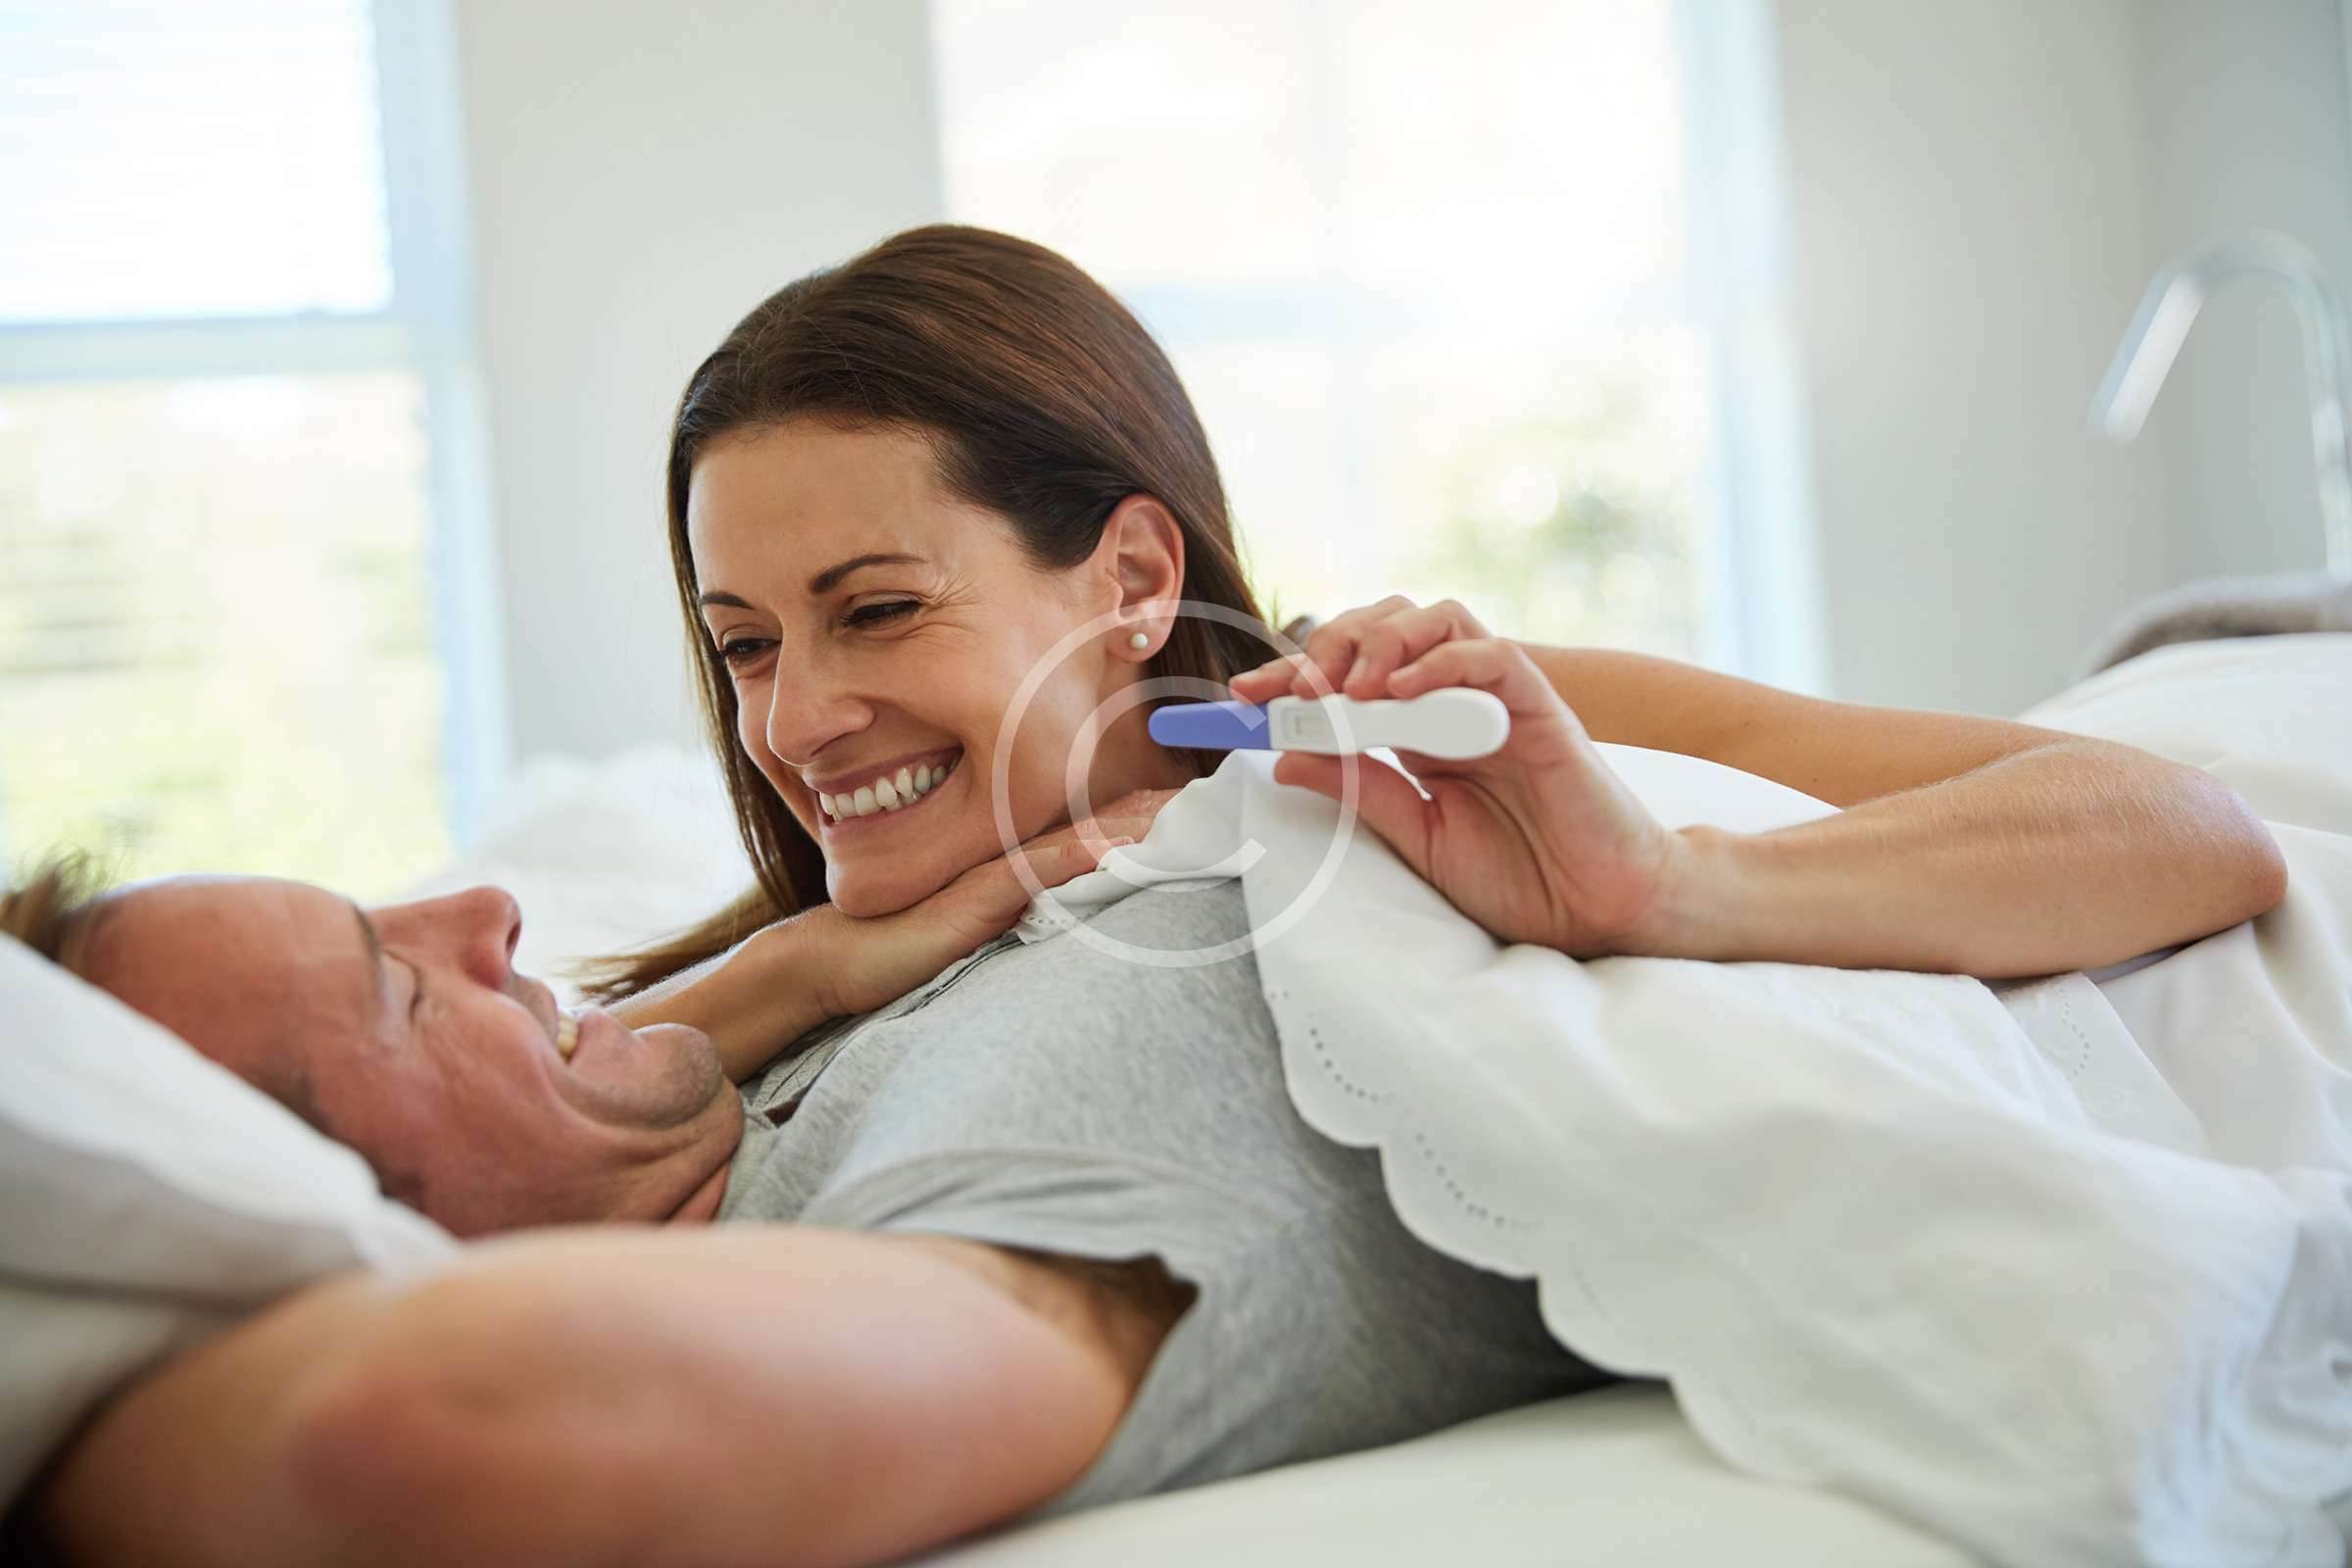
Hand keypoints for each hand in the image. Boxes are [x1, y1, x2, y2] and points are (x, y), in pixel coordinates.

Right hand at [801, 786, 1179, 1017]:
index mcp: (1027, 867)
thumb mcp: (990, 938)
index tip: (1209, 810)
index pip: (1105, 832)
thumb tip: (1092, 924)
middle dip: (1167, 814)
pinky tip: (1117, 848)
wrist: (838, 960)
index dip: (1157, 818)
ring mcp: (998, 872)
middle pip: (1107, 825)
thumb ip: (1038, 922)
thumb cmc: (911, 953)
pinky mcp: (978, 896)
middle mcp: (1018, 860)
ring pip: (1083, 840)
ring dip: (1141, 827)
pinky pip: (1037, 870)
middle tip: (1225, 801)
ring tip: (1195, 815)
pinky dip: (1081, 857)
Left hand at [1231, 597, 1676, 954]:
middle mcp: (1452, 704)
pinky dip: (1442, 661)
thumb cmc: (1520, 877)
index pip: (1349, 681)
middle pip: (1384, 630)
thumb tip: (1287, 756)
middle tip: (1291, 689)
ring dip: (1381, 641)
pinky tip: (1404, 692)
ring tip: (1349, 688)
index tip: (1242, 699)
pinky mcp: (1538, 705)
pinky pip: (1491, 655)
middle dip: (1327, 647)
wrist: (1597, 907)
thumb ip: (1362, 791)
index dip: (1293, 678)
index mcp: (1419, 734)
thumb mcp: (1419, 837)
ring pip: (1435, 619)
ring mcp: (1495, 699)